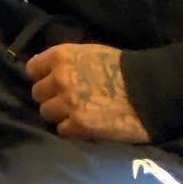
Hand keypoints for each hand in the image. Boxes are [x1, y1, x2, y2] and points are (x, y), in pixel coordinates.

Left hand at [26, 44, 150, 142]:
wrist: (150, 90)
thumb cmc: (122, 68)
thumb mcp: (88, 53)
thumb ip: (64, 62)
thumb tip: (45, 71)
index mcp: (60, 56)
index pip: (32, 69)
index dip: (42, 77)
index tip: (52, 83)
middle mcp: (59, 78)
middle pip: (37, 93)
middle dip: (50, 97)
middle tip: (67, 101)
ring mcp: (68, 103)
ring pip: (46, 113)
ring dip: (60, 115)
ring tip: (77, 114)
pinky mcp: (79, 126)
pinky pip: (61, 130)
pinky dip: (71, 130)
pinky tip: (85, 125)